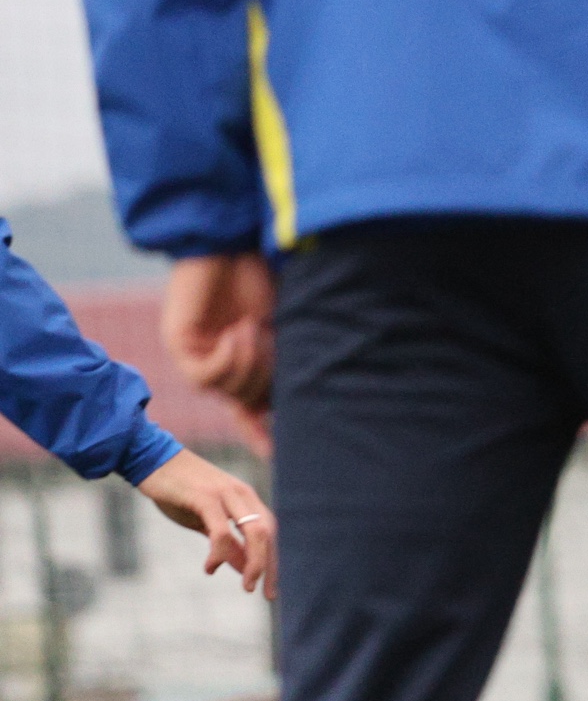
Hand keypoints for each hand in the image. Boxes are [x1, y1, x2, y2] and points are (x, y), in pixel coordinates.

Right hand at [136, 449, 276, 598]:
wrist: (150, 460)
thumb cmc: (178, 492)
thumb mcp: (205, 521)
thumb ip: (226, 542)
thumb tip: (243, 568)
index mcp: (246, 500)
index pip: (270, 533)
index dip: (273, 561)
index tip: (269, 591)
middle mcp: (242, 495)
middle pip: (268, 534)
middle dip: (269, 566)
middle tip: (262, 593)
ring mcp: (226, 494)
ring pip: (255, 531)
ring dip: (254, 562)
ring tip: (246, 586)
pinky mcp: (205, 497)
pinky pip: (222, 529)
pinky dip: (221, 552)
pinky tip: (211, 567)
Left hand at [162, 253, 276, 452]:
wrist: (230, 243)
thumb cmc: (260, 277)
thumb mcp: (283, 326)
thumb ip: (285, 360)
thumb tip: (295, 400)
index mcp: (244, 360)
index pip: (252, 409)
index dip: (263, 433)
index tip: (278, 456)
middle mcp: (219, 363)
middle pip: (249, 401)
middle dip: (267, 379)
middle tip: (274, 344)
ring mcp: (198, 355)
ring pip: (229, 391)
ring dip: (249, 364)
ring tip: (255, 329)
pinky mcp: (181, 345)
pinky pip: (208, 376)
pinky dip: (229, 357)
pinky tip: (238, 331)